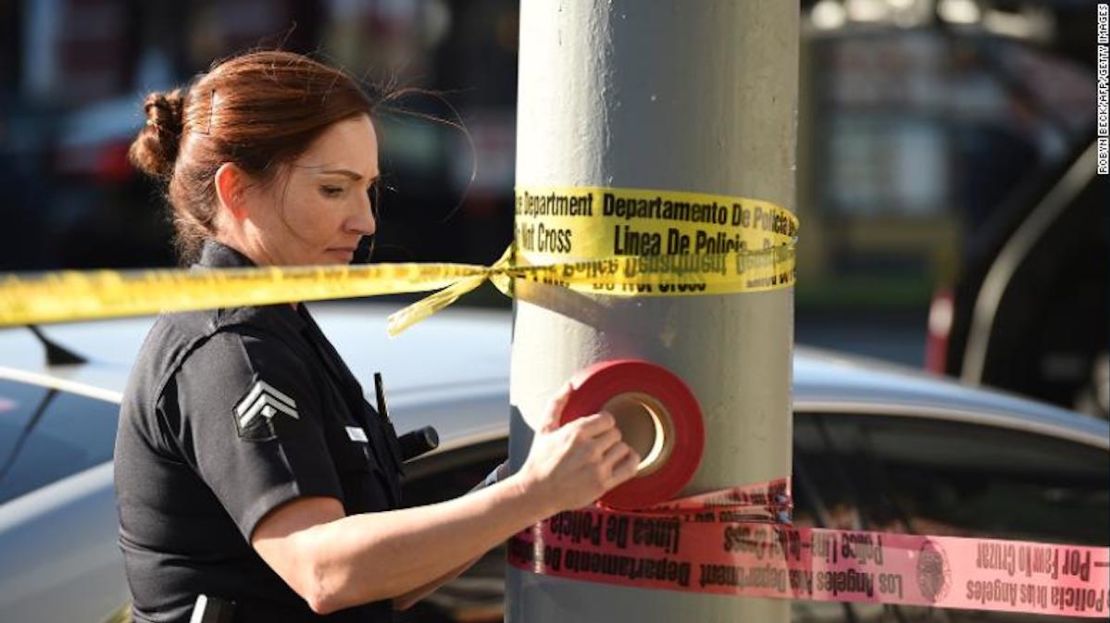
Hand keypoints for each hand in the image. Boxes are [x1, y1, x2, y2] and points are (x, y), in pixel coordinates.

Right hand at [518, 382, 639, 515]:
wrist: (537, 492)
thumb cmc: (539, 459)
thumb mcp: (544, 428)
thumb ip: (557, 403)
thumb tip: (570, 384)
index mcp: (576, 432)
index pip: (608, 419)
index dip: (604, 423)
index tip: (598, 429)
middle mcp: (589, 449)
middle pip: (616, 434)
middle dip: (608, 437)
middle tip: (599, 444)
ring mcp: (597, 468)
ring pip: (624, 449)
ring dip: (617, 450)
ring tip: (606, 454)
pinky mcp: (603, 484)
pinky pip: (630, 468)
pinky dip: (631, 461)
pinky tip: (623, 460)